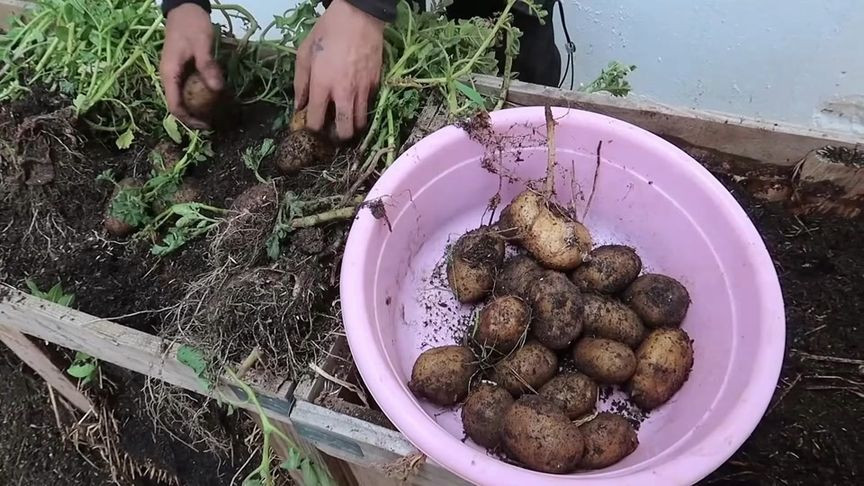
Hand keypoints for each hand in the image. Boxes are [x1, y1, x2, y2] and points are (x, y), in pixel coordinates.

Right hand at [160, 4, 223, 128]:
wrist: (184, 8)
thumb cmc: (191, 25)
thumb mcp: (201, 44)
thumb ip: (207, 66)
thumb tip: (218, 90)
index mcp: (169, 74)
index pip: (174, 106)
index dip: (189, 120)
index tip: (206, 126)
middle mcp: (168, 77)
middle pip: (178, 106)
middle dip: (194, 118)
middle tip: (214, 123)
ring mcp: (175, 75)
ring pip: (183, 99)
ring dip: (197, 109)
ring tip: (215, 114)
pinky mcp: (182, 71)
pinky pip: (188, 90)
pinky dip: (199, 97)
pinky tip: (213, 98)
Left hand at [294, 0, 384, 139]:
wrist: (359, 17)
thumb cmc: (327, 31)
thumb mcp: (304, 53)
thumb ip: (300, 83)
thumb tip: (299, 106)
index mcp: (322, 85)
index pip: (316, 121)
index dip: (312, 129)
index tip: (311, 127)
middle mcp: (344, 93)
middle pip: (344, 130)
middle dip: (337, 137)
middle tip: (332, 131)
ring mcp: (363, 90)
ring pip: (360, 123)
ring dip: (352, 126)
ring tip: (345, 121)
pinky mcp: (376, 84)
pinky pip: (369, 105)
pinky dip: (362, 108)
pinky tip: (356, 101)